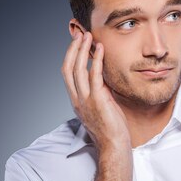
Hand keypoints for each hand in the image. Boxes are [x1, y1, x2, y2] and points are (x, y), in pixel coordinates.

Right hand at [61, 32, 130, 151]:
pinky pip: (94, 75)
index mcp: (76, 101)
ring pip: (78, 69)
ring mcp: (85, 100)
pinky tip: (100, 49)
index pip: (67, 74)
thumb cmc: (111, 130)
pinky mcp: (97, 100)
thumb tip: (103, 79)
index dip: (70, 57)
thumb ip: (99, 93)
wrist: (113, 146)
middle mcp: (77, 99)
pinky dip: (96, 60)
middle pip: (68, 68)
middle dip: (73, 49)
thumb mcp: (101, 108)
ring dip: (82, 50)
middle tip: (80, 34)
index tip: (76, 44)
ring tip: (88, 37)